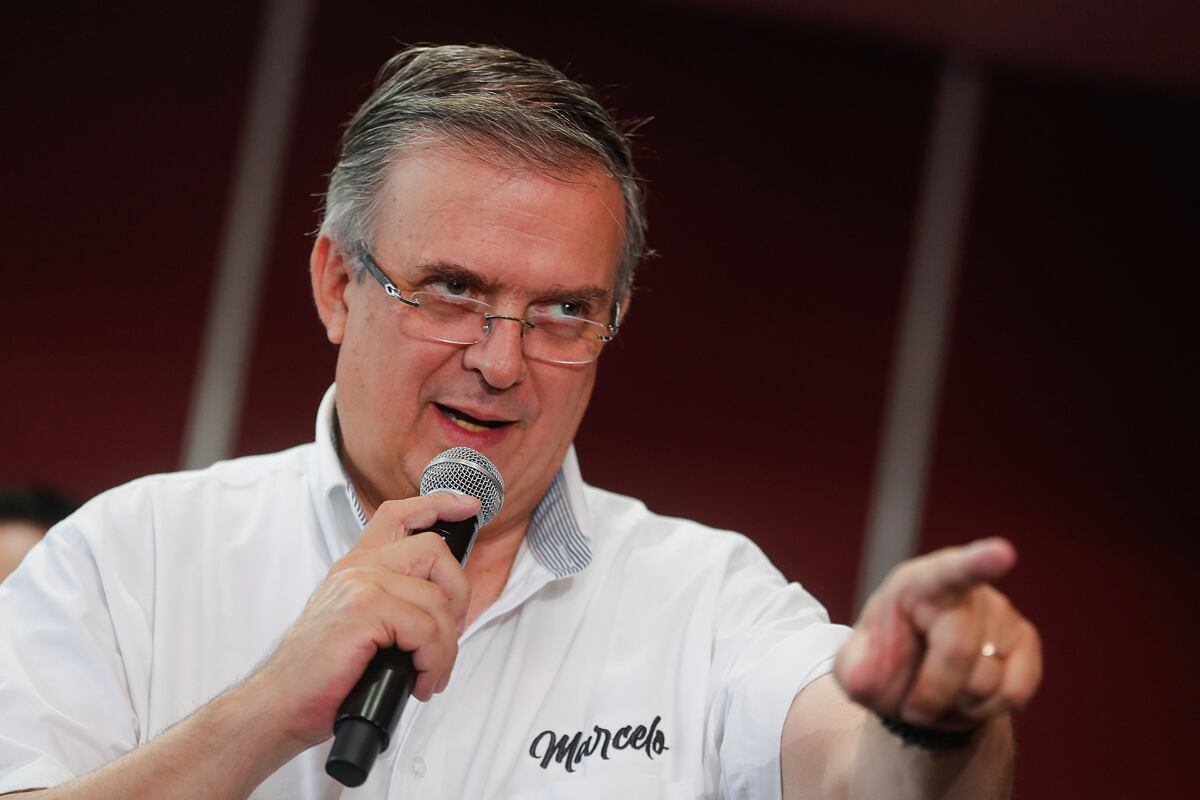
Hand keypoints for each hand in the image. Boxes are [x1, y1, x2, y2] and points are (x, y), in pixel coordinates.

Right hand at [243, 492, 478, 748]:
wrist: (278, 703)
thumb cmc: (319, 674)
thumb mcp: (356, 624)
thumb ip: (390, 602)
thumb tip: (442, 607)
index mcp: (357, 567)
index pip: (400, 515)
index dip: (438, 504)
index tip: (467, 506)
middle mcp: (358, 568)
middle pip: (434, 551)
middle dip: (458, 595)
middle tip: (450, 635)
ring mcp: (361, 585)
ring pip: (437, 601)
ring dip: (445, 648)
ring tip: (429, 675)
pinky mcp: (365, 611)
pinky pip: (427, 629)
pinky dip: (433, 661)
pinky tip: (419, 682)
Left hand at [834, 538, 1041, 730]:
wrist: (916, 685)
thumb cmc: (886, 666)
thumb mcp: (856, 670)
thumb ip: (853, 672)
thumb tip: (862, 678)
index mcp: (917, 584)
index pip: (949, 571)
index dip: (977, 563)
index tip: (1003, 553)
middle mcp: (966, 592)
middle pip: (958, 651)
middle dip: (932, 694)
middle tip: (913, 705)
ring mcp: (1001, 614)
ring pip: (987, 682)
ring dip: (957, 705)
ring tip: (941, 693)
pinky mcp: (1025, 642)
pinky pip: (1014, 693)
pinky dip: (986, 711)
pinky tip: (967, 698)